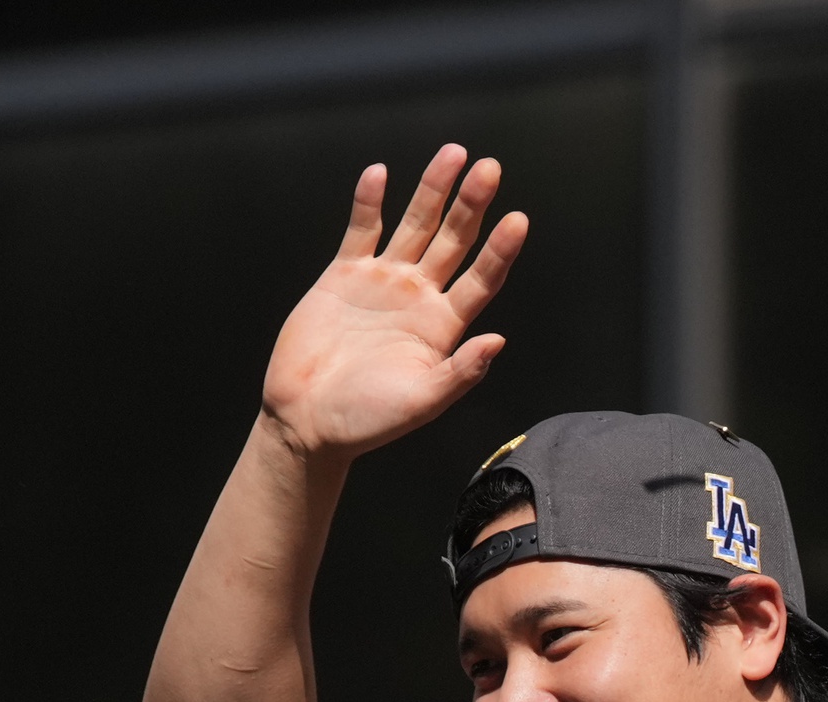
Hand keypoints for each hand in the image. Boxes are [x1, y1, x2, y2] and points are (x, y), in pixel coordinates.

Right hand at [261, 146, 527, 463]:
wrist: (308, 420)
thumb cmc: (367, 420)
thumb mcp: (422, 402)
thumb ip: (461, 372)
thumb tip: (498, 341)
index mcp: (443, 326)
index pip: (482, 279)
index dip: (500, 249)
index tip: (519, 219)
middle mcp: (419, 297)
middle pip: (453, 241)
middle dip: (472, 205)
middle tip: (491, 168)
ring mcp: (382, 282)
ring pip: (414, 225)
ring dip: (432, 190)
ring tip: (453, 155)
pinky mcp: (343, 275)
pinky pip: (361, 230)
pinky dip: (369, 202)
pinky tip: (381, 174)